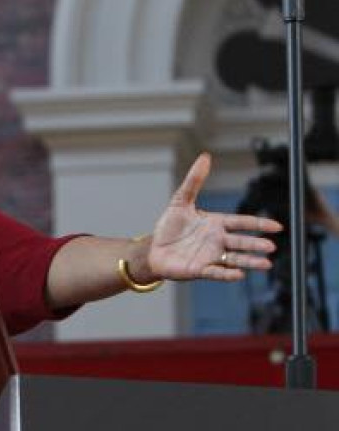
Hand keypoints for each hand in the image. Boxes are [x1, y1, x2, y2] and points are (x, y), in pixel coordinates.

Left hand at [147, 153, 282, 281]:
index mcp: (217, 224)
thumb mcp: (180, 201)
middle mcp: (218, 241)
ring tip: (265, 263)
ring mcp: (211, 256)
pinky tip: (238, 274)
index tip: (277, 227)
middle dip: (255, 244)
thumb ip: (194, 181)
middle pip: (241, 242)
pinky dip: (227, 274)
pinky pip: (216, 273)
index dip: (258, 224)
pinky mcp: (200, 270)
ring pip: (235, 259)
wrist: (153, 249)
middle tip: (270, 246)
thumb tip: (204, 157)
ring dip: (250, 261)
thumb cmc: (170, 226)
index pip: (241, 223)